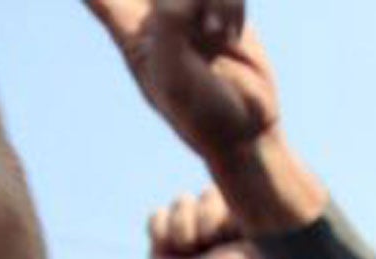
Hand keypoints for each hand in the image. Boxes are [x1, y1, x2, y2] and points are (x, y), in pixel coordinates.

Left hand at [84, 0, 277, 165]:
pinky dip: (231, 4)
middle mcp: (157, 18)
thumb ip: (169, 24)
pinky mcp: (221, 9)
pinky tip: (230, 34)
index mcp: (131, 34)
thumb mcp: (174, 75)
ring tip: (216, 33)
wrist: (245, 129)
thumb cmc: (202, 111)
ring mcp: (190, 10)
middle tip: (189, 16)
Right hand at [147, 187, 268, 258]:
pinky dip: (161, 235)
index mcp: (243, 225)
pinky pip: (158, 215)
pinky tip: (170, 254)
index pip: (232, 194)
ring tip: (189, 256)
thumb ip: (269, 227)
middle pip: (208, 193)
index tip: (229, 243)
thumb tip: (272, 202)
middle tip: (209, 250)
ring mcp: (191, 227)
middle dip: (206, 223)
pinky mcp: (163, 235)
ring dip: (184, 232)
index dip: (226, 219)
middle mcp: (220, 224)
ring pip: (183, 200)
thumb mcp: (255, 255)